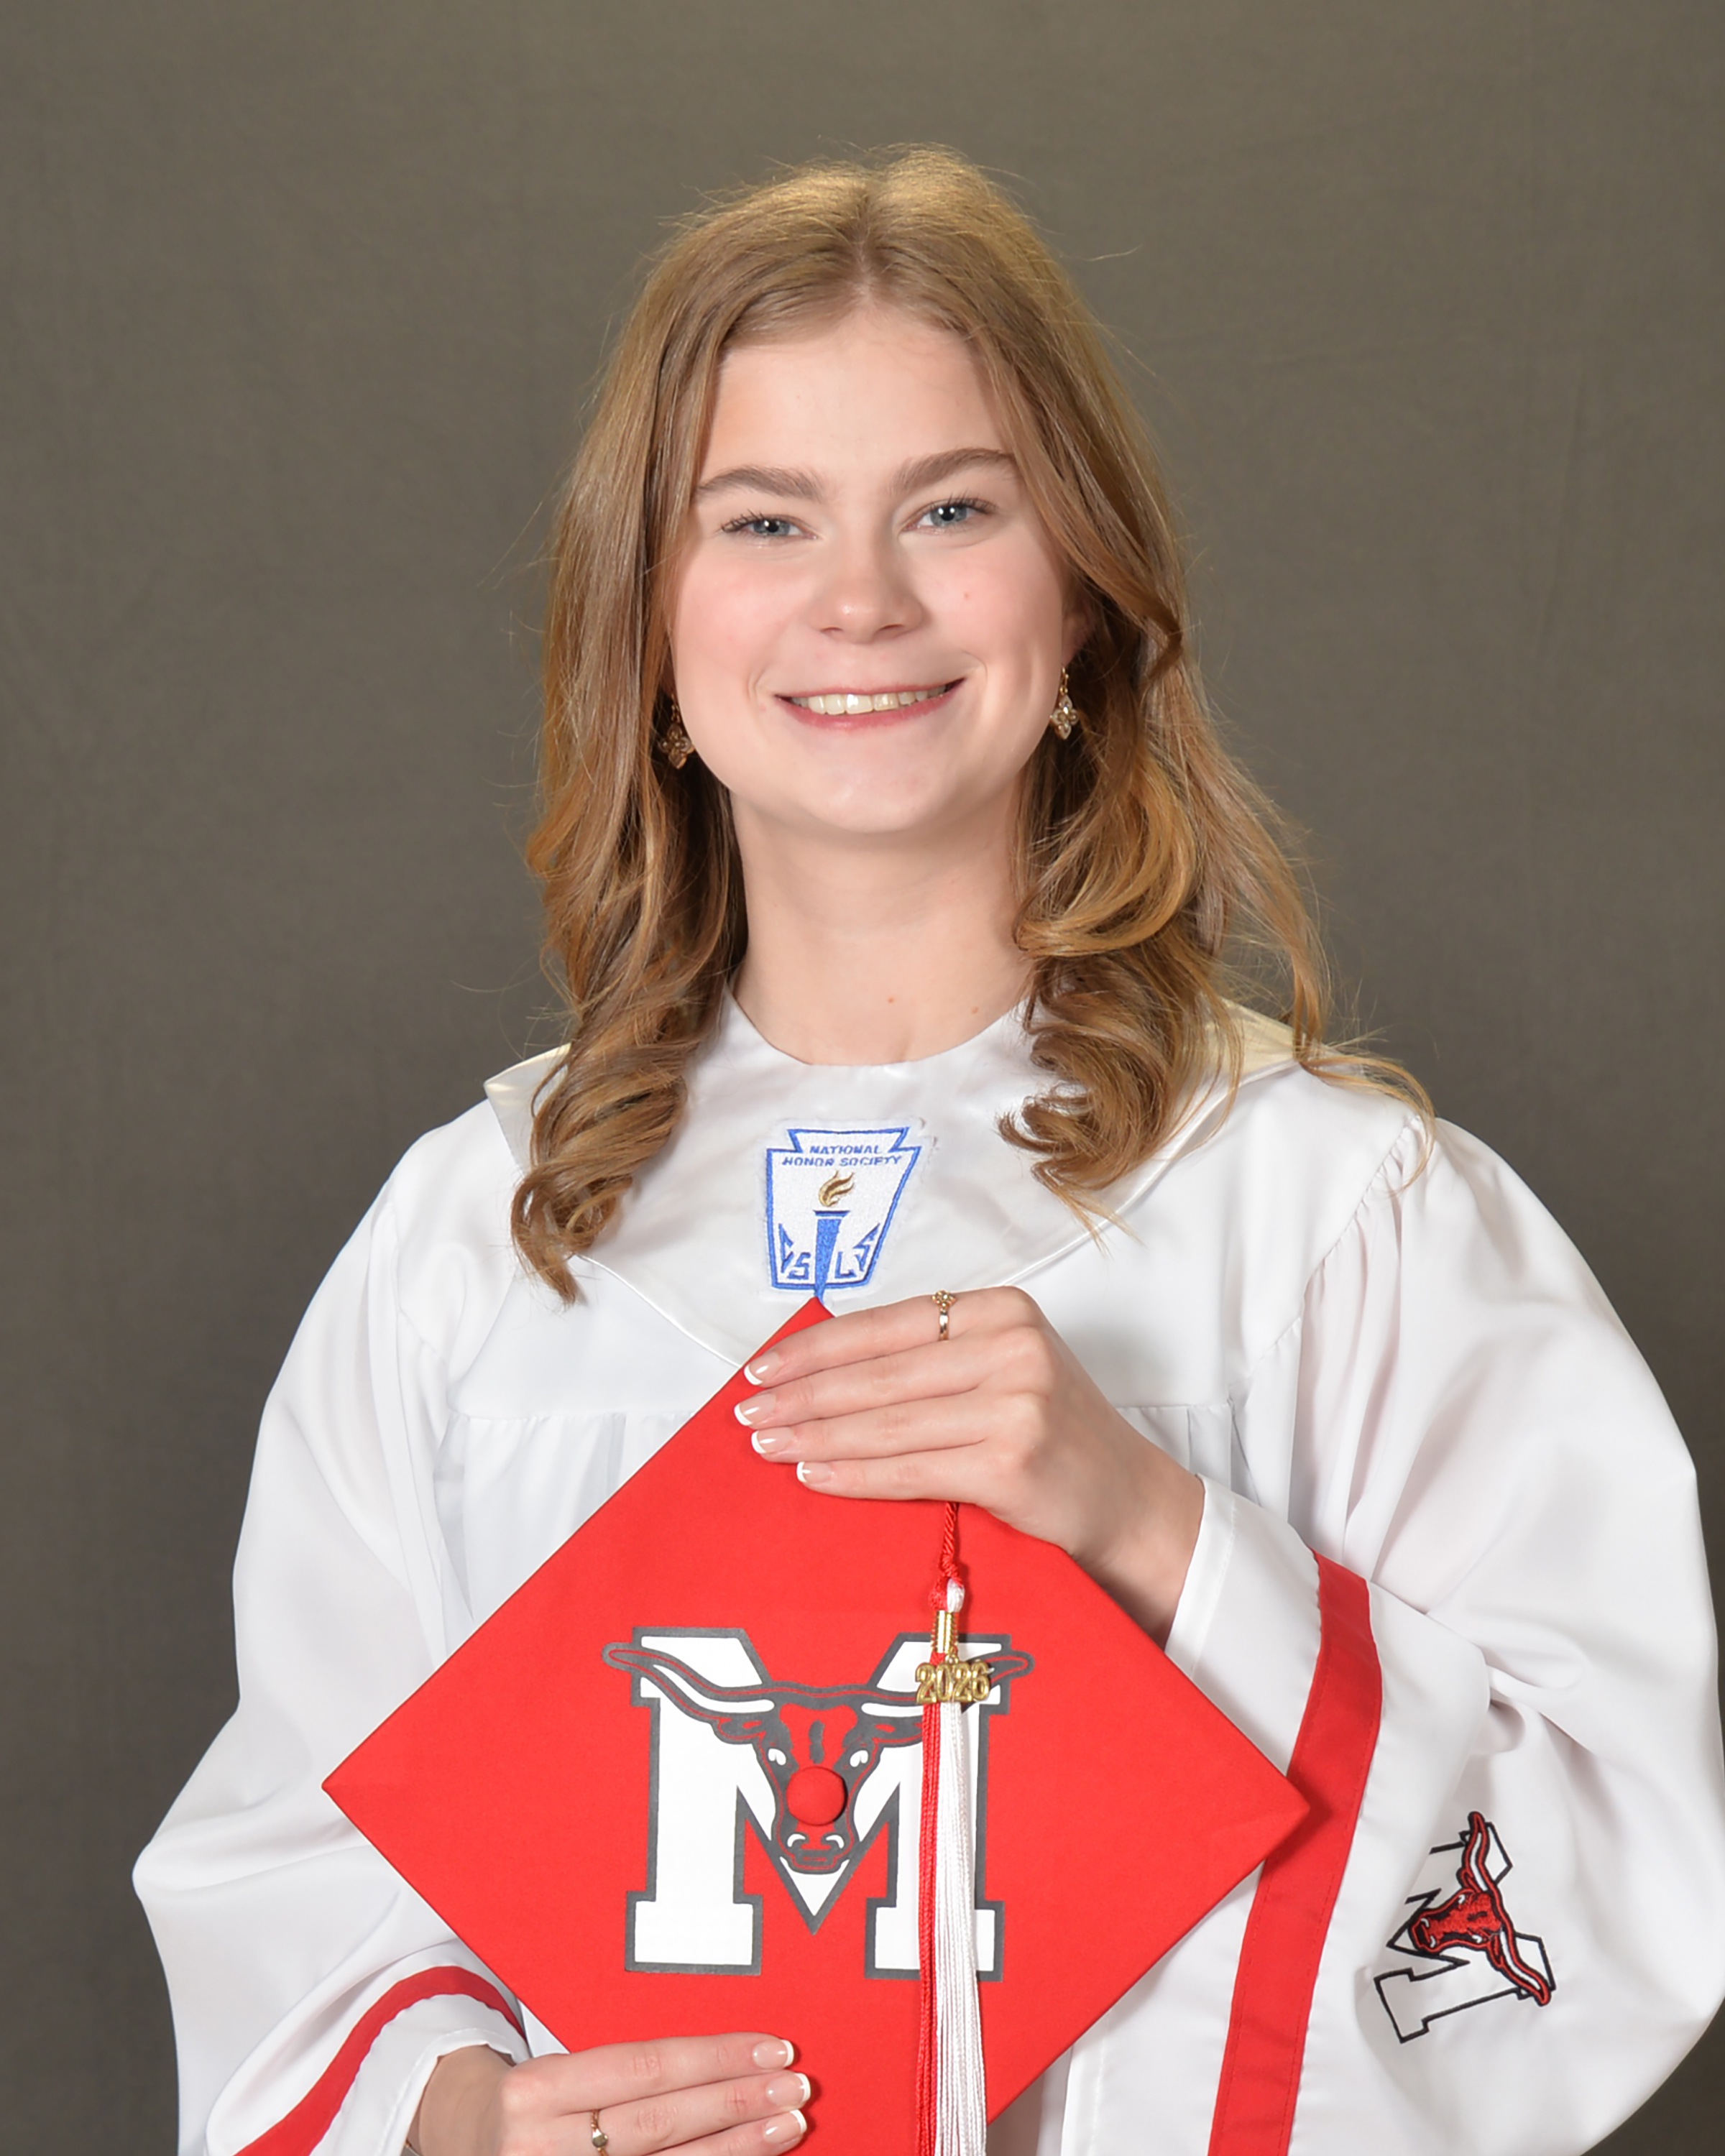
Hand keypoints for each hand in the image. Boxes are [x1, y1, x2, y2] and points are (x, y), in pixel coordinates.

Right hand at [411, 2034, 808, 2155]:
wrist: (462, 2143)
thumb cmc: (528, 2104)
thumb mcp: (559, 2076)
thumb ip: (627, 2074)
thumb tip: (723, 2062)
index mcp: (538, 2091)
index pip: (645, 2068)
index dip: (715, 2057)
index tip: (772, 2047)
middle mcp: (542, 2145)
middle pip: (661, 2122)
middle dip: (736, 2102)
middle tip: (795, 2086)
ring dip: (735, 2147)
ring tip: (787, 2126)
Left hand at [736, 1288, 1203, 1639]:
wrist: (1131, 1503)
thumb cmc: (1053, 1436)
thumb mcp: (1003, 1370)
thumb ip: (932, 1360)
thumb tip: (820, 1369)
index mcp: (1003, 1308)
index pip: (884, 1324)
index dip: (815, 1348)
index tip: (761, 1368)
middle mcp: (1012, 1345)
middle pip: (877, 1374)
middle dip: (801, 1395)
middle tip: (746, 1413)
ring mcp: (1014, 1402)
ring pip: (885, 1422)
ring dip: (814, 1435)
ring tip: (766, 1444)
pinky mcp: (1009, 1461)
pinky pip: (907, 1469)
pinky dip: (852, 1473)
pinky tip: (813, 1473)